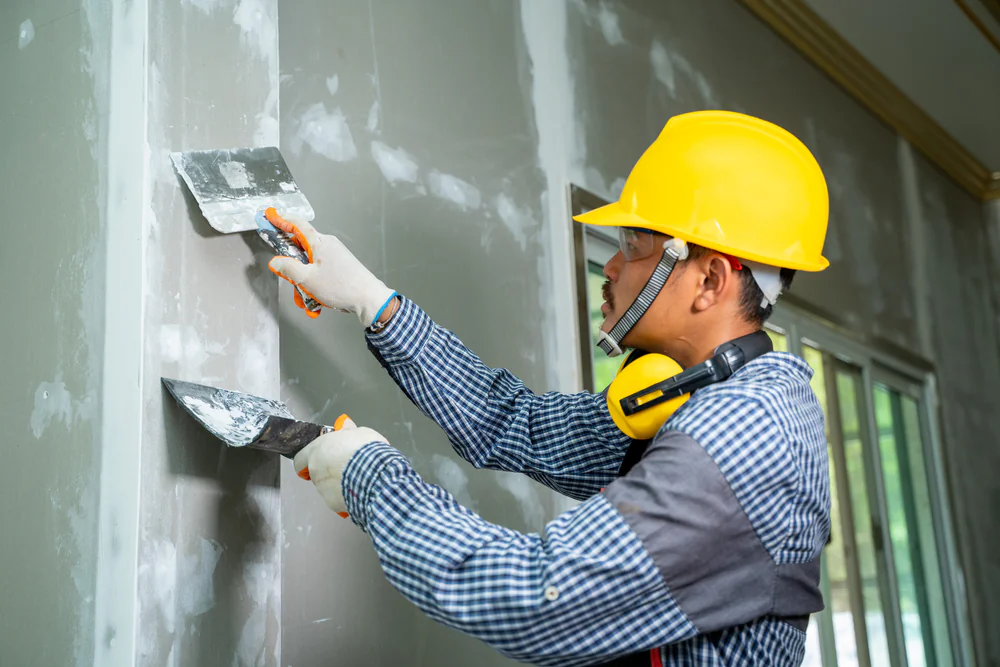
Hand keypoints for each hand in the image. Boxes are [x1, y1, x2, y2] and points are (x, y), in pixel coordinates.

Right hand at [266, 209, 396, 326]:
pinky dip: (315, 287)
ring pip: (309, 267)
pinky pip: (320, 274)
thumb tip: (276, 262)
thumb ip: (288, 268)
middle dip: (293, 270)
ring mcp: (335, 256)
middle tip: (291, 282)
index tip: (270, 216)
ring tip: (308, 300)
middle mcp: (328, 246)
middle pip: (300, 250)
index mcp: (319, 242)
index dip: (281, 220)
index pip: (296, 224)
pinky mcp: (340, 267)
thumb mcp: (307, 279)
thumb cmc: (342, 286)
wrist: (369, 299)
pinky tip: (317, 302)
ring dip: (305, 284)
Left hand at [293, 417, 388, 513]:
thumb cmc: (364, 450)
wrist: (375, 474)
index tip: (316, 460)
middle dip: (329, 471)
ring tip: (359, 479)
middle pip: (316, 473)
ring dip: (339, 484)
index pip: (301, 458)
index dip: (307, 460)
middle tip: (346, 467)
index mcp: (317, 450)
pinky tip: (362, 491)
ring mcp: (323, 489)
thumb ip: (348, 431)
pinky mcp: (333, 503)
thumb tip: (345, 424)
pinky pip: (339, 500)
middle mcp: (316, 470)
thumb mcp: (360, 433)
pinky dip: (348, 496)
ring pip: (327, 488)